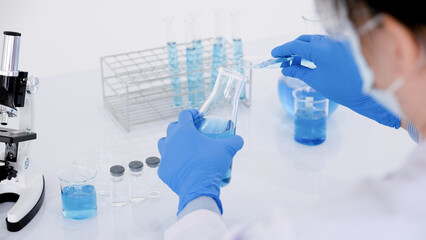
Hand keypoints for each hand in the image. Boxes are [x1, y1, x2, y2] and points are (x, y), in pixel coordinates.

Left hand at [157, 109, 243, 213]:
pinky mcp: (163, 170)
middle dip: (182, 127)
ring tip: (183, 147)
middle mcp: (171, 141)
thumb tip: (238, 140)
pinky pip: (166, 162)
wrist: (198, 188)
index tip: (199, 116)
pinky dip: (173, 162)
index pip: (185, 115)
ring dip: (172, 142)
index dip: (192, 113)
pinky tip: (182, 165)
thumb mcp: (226, 150)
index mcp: (184, 131)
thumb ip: (234, 141)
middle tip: (193, 132)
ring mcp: (165, 156)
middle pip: (173, 127)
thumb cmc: (210, 165)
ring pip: (164, 143)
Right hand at [272, 34, 399, 128]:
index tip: (274, 55)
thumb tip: (285, 68)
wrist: (368, 92)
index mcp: (321, 49)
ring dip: (303, 49)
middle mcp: (330, 41)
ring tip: (294, 62)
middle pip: (304, 40)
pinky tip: (309, 60)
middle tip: (282, 59)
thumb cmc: (343, 88)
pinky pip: (324, 43)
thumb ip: (298, 71)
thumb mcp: (316, 81)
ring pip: (314, 41)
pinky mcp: (344, 46)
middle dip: (291, 49)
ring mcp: (338, 42)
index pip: (296, 45)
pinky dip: (314, 49)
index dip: (283, 50)